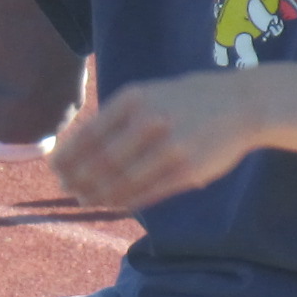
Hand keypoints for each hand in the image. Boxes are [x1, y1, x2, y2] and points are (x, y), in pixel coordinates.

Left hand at [50, 71, 273, 212]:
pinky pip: (147, 193)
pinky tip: (112, 203)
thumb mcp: (149, 93)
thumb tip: (77, 148)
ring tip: (84, 199)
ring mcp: (170, 149)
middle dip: (78, 179)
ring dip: (98, 194)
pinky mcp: (187, 172)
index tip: (55, 169)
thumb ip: (117, 118)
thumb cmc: (186, 99)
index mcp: (134, 99)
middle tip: (65, 188)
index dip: (68, 157)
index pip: (89, 135)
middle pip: (101, 162)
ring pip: (122, 182)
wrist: (241, 104)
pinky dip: (125, 201)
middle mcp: (149, 122)